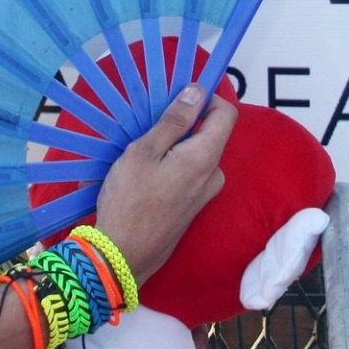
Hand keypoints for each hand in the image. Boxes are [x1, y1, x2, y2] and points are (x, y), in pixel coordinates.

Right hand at [92, 84, 235, 280]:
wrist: (122, 256)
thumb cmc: (129, 201)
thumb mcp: (145, 151)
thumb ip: (174, 120)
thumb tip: (197, 91)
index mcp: (205, 157)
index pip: (226, 113)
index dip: (207, 97)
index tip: (180, 96)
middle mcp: (213, 175)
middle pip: (209, 133)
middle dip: (183, 124)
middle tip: (149, 128)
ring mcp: (204, 194)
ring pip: (195, 154)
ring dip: (174, 146)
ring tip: (140, 154)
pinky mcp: (193, 207)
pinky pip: (189, 173)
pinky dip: (171, 165)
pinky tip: (144, 175)